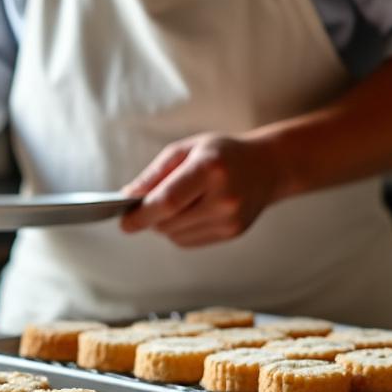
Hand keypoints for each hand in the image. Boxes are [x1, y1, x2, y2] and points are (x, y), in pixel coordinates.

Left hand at [119, 133, 282, 247]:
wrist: (268, 167)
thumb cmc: (222, 154)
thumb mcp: (186, 150)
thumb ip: (155, 174)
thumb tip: (128, 197)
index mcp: (210, 169)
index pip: (167, 202)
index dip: (141, 215)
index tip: (124, 221)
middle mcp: (223, 198)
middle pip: (168, 222)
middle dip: (150, 218)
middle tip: (148, 204)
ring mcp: (230, 220)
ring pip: (175, 235)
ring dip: (164, 224)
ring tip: (179, 203)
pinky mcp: (232, 233)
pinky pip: (188, 241)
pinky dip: (180, 231)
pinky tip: (192, 212)